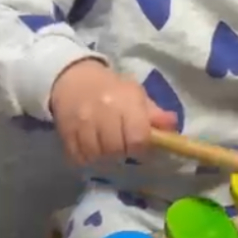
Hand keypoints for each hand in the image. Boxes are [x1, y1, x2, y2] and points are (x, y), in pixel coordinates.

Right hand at [49, 59, 178, 163]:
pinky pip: (78, 158)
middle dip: (123, 154)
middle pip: (116, 150)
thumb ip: (154, 113)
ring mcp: (81, 123)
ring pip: (97, 157)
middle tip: (123, 148)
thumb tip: (172, 127)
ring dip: (104, 159)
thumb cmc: (111, 89)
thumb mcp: (136, 94)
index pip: (138, 137)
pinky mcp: (65, 132)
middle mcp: (102, 111)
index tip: (140, 146)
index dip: (142, 147)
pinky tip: (92, 150)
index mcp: (124, 101)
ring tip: (107, 150)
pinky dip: (87, 159)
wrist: (73, 79)